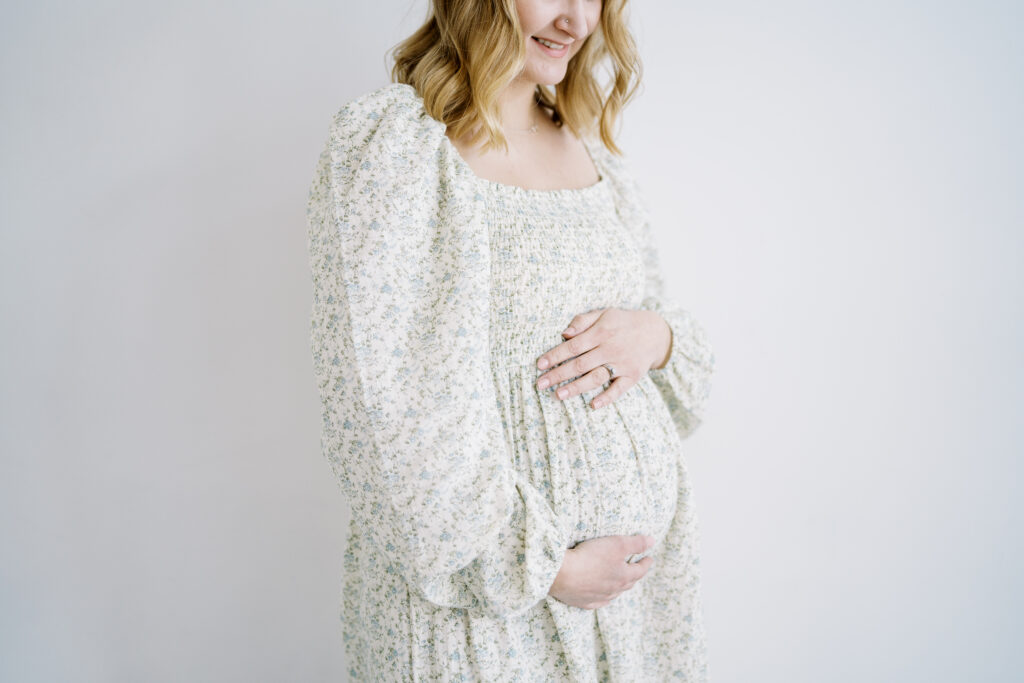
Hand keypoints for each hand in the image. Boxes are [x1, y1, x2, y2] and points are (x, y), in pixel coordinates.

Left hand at [535, 308, 671, 409]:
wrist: (655, 332)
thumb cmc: (622, 322)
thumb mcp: (603, 314)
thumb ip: (583, 321)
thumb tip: (564, 333)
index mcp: (601, 332)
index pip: (573, 346)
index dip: (555, 356)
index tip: (539, 365)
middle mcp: (610, 348)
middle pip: (580, 364)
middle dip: (558, 375)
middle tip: (540, 384)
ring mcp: (622, 363)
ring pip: (596, 377)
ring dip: (576, 388)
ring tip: (558, 395)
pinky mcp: (633, 376)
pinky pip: (619, 389)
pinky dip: (607, 398)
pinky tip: (593, 405)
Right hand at [548, 534, 656, 609]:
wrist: (562, 574)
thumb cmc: (590, 556)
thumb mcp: (617, 544)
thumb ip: (636, 543)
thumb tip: (652, 542)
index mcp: (624, 576)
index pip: (640, 570)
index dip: (646, 563)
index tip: (649, 558)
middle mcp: (614, 590)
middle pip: (628, 583)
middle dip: (634, 575)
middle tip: (637, 569)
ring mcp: (599, 597)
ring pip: (615, 593)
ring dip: (620, 587)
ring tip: (622, 582)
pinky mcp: (584, 602)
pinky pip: (599, 602)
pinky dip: (605, 598)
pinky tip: (604, 598)